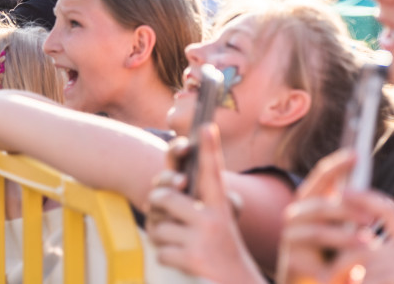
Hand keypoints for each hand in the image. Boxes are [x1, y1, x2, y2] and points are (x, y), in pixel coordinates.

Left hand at [147, 125, 263, 282]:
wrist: (238, 283)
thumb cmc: (221, 248)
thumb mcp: (216, 221)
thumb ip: (193, 202)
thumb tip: (160, 191)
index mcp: (220, 205)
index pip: (213, 171)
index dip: (209, 148)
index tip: (206, 126)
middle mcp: (213, 217)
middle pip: (164, 196)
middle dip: (156, 206)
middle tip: (162, 213)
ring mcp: (203, 238)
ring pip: (158, 226)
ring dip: (161, 237)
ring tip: (178, 242)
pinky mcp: (193, 258)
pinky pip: (160, 250)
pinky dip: (166, 257)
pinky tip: (183, 261)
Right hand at [278, 150, 393, 283]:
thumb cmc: (329, 255)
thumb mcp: (340, 232)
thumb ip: (349, 216)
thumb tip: (376, 202)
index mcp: (309, 204)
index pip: (320, 178)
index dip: (336, 165)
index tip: (356, 154)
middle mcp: (295, 217)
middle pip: (320, 205)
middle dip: (348, 208)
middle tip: (374, 217)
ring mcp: (291, 240)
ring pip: (317, 232)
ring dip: (346, 236)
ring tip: (370, 243)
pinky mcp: (292, 264)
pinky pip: (318, 264)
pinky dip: (341, 267)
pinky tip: (358, 271)